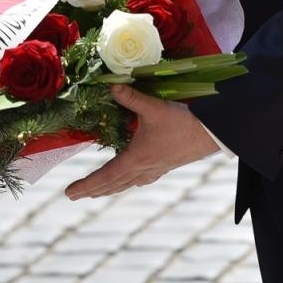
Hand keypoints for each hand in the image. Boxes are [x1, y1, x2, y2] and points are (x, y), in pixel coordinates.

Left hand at [65, 84, 220, 199]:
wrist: (212, 134)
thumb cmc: (183, 122)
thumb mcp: (155, 108)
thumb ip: (131, 98)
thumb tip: (111, 86)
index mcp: (136, 158)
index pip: (105, 176)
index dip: (86, 185)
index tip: (70, 193)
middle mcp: (143, 168)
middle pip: (112, 185)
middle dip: (92, 190)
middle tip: (74, 196)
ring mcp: (155, 169)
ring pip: (126, 184)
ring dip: (109, 189)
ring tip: (96, 193)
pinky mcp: (165, 166)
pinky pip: (140, 180)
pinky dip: (128, 183)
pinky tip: (131, 181)